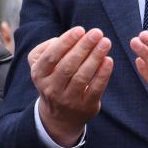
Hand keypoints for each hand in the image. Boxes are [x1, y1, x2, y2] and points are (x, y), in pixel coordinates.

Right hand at [29, 25, 113, 146]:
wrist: (59, 116)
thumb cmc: (53, 80)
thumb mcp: (42, 66)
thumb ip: (48, 49)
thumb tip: (67, 38)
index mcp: (39, 75)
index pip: (51, 56)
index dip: (66, 42)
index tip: (80, 30)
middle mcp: (51, 88)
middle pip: (68, 65)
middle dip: (84, 46)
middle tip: (97, 32)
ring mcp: (68, 100)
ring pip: (82, 76)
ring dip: (95, 57)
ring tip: (106, 42)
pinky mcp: (85, 107)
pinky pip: (95, 88)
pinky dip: (103, 74)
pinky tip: (108, 60)